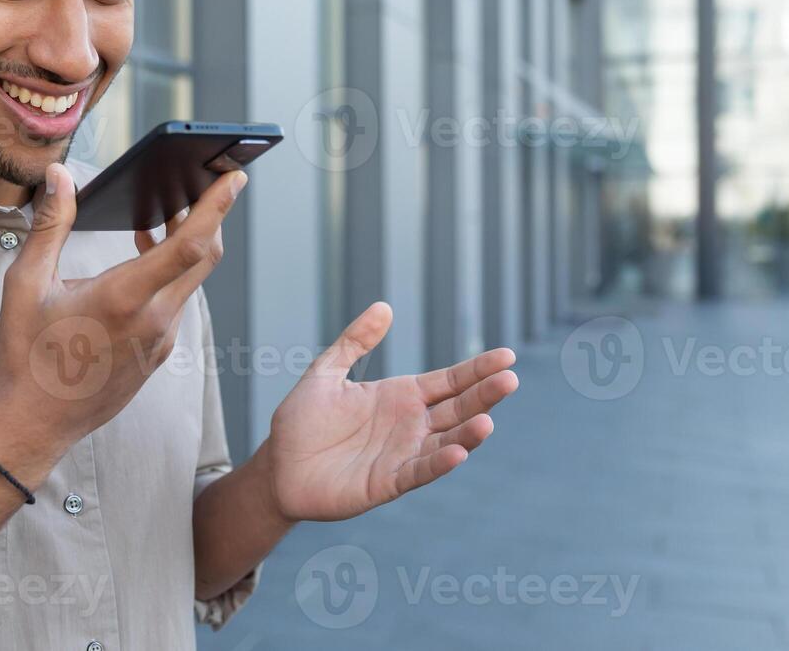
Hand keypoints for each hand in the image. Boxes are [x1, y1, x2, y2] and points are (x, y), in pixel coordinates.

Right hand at [0, 164, 246, 477]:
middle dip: (208, 218)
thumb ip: (50, 224)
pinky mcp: (157, 356)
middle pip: (204, 259)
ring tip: (156, 222)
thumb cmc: (25, 354)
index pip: (190, 245)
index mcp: (124, 298)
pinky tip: (142, 265)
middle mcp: (153, 321)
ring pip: (190, 283)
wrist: (32, 422)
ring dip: (184, 249)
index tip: (234, 178)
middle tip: (197, 187)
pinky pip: (176, 305)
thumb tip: (59, 177)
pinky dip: (169, 277)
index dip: (216, 207)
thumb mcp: (27, 283)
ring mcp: (160, 341)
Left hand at [265, 302, 517, 521]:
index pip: (449, 380)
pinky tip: (457, 453)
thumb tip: (383, 306)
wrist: (278, 465)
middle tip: (510, 379)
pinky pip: (419, 472)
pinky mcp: (388, 483)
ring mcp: (403, 454)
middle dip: (484, 395)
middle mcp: (410, 425)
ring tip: (488, 421)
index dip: (477, 369)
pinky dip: (439, 464)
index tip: (507, 356)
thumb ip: (354, 341)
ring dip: (468, 434)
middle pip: (458, 408)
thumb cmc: (302, 420)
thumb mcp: (326, 372)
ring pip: (446, 442)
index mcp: (401, 396)